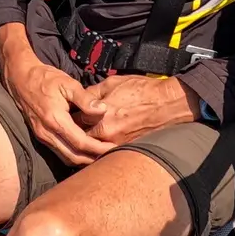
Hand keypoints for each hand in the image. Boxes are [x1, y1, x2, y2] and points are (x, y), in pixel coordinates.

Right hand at [0, 26, 114, 164]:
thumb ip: (85, 99)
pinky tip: (85, 151)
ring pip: (65, 157)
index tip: (113, 148)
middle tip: (111, 157)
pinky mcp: (41, 136)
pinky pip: (59, 152)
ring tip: (100, 156)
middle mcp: (47, 133)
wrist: (20, 78)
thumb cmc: (46, 78)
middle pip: (73, 156)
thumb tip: (103, 109)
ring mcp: (42, 136)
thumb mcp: (68, 83)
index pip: (80, 142)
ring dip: (83, 160)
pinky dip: (73, 154)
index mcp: (55, 120)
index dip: (98, 148)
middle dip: (92, 159)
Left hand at [74, 74, 198, 144]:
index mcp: (100, 120)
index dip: (69, 119)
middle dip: (76, 135)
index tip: (67, 115)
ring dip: (89, 144)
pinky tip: (101, 141)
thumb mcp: (111, 84)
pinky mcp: (128, 148)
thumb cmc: (141, 90)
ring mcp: (119, 145)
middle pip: (83, 141)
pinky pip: (108, 152)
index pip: (74, 124)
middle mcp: (107, 136)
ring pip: (95, 150)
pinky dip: (102, 148)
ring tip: (84, 137)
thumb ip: (92, 94)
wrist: (167, 103)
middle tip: (72, 128)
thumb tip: (80, 100)